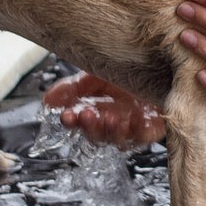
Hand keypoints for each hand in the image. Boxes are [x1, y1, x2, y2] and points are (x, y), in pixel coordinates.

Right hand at [42, 71, 165, 147]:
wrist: (158, 65)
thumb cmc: (126, 72)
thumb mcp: (95, 75)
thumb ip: (72, 88)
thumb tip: (47, 100)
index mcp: (96, 111)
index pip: (78, 122)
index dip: (71, 121)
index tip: (66, 116)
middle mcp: (113, 123)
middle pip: (97, 136)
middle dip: (90, 127)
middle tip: (87, 115)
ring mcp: (133, 128)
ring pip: (119, 140)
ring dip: (113, 132)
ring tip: (110, 118)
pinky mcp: (153, 128)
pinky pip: (145, 137)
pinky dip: (140, 131)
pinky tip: (136, 118)